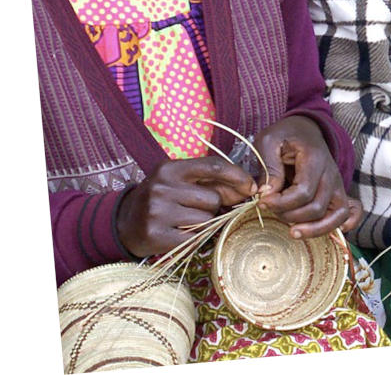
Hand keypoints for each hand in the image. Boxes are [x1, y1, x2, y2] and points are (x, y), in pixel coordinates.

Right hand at [116, 156, 256, 256]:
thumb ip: (210, 180)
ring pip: (206, 220)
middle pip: (213, 198)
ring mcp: (158, 211)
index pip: (213, 166)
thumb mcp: (179, 180)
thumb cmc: (161, 198)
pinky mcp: (156, 235)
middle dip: (213, 206)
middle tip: (195, 210)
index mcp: (170, 168)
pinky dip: (194, 239)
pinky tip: (178, 234)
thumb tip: (249, 188)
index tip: (251, 186)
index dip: (237, 176)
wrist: (123, 223)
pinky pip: (195, 239)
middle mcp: (162, 186)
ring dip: (203, 224)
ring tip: (184, 222)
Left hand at [254, 115, 361, 238]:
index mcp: (314, 158)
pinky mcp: (337, 192)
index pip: (303, 191)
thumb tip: (268, 194)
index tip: (262, 201)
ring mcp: (337, 184)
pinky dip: (339, 226)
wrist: (306, 128)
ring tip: (292, 232)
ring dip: (313, 229)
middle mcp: (331, 173)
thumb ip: (269, 167)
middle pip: (317, 207)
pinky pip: (347, 214)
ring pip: (335, 216)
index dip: (281, 202)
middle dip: (290, 215)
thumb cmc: (286, 134)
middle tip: (270, 209)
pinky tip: (323, 233)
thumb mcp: (269, 140)